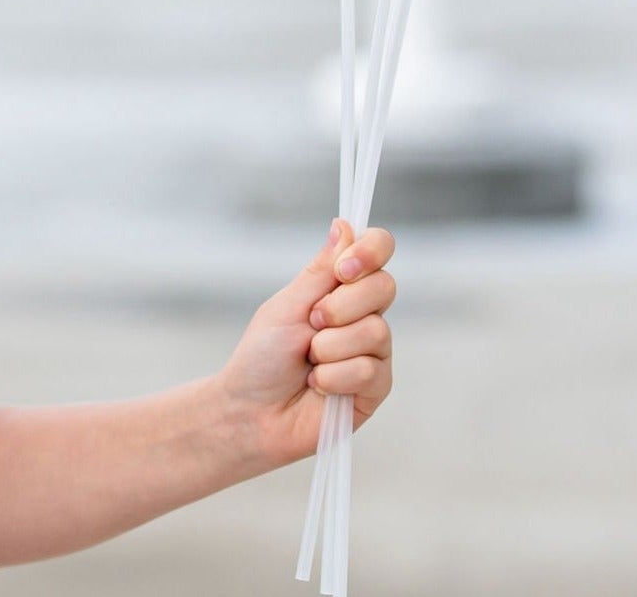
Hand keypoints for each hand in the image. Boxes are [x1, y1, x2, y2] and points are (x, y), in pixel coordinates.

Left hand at [213, 219, 395, 470]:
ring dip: (330, 347)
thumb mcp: (288, 304)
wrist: (251, 411)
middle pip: (384, 286)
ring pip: (377, 331)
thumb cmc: (263, 355)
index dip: (370, 252)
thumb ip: (321, 270)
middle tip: (312, 322)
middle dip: (341, 306)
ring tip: (309, 362)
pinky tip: (318, 386)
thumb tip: (344, 224)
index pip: (378, 250)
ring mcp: (373, 351)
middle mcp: (363, 314)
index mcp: (341, 287)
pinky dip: (335, 377)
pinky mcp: (375, 388)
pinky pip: (370, 370)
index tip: (343, 269)